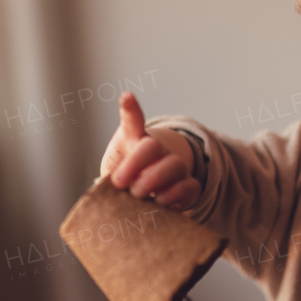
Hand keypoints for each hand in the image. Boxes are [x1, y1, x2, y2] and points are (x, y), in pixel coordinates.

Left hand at [99, 91, 199, 210]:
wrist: (147, 196)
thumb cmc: (125, 183)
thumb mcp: (112, 176)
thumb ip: (110, 179)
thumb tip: (112, 188)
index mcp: (134, 142)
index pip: (133, 121)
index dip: (130, 109)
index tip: (127, 97)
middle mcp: (157, 150)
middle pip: (152, 146)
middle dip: (136, 165)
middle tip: (121, 184)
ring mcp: (175, 166)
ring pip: (175, 165)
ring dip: (156, 181)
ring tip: (140, 196)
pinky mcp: (188, 185)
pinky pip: (190, 186)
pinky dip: (176, 194)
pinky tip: (161, 202)